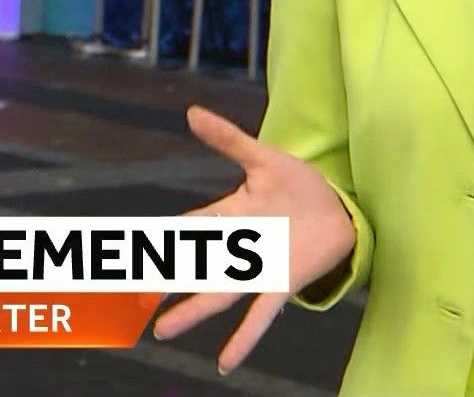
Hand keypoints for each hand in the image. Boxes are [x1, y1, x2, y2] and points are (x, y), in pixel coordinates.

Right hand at [154, 106, 356, 374]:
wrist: (340, 207)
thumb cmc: (300, 185)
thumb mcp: (264, 159)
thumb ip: (228, 140)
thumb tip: (191, 112)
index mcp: (228, 216)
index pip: (188, 228)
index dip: (162, 238)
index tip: (132, 249)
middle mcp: (237, 247)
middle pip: (195, 267)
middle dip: (166, 281)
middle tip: (133, 298)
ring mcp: (258, 268)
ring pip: (218, 294)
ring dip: (192, 312)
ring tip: (163, 330)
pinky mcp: (283, 283)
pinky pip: (260, 315)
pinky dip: (243, 339)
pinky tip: (225, 361)